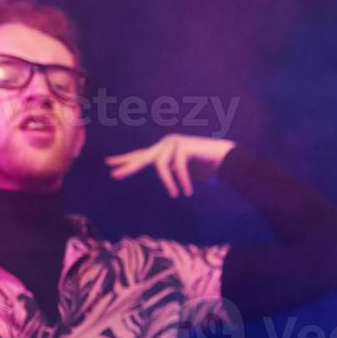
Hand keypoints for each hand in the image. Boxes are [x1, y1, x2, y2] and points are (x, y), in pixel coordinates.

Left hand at [105, 134, 234, 197]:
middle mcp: (166, 144)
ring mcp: (174, 142)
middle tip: (114, 175)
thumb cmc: (208, 168)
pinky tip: (186, 191)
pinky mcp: (182, 145)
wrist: (227, 161)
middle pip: (142, 157)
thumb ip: (172, 174)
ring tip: (176, 194)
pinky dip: (181, 181)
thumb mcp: (184, 175)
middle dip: (129, 167)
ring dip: (170, 182)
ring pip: (161, 166)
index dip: (126, 160)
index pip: (141, 156)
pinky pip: (176, 167)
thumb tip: (166, 176)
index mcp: (164, 151)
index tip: (109, 164)